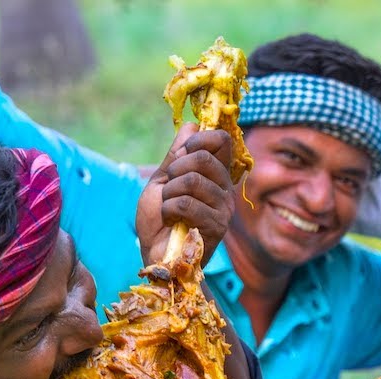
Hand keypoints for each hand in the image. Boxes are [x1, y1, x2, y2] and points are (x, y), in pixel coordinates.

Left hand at [136, 123, 235, 264]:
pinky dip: (169, 210)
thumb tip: (192, 124)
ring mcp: (224, 208)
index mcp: (215, 175)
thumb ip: (177, 155)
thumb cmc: (159, 219)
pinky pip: (186, 204)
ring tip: (169, 209)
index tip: (182, 154)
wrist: (156, 252)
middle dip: (175, 170)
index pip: (221, 140)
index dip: (199, 139)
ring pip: (192, 181)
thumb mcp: (162, 179)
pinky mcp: (217, 226)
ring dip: (169, 194)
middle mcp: (225, 189)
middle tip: (169, 189)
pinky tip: (172, 222)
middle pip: (203, 157)